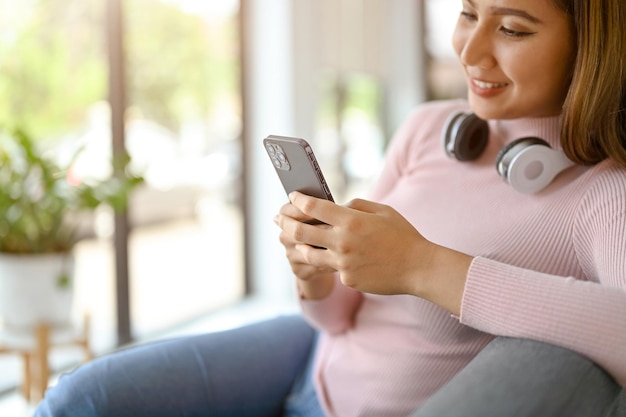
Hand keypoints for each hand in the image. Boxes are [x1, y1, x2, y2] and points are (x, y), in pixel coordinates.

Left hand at [275, 192, 472, 313]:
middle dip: (286, 223)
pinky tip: (330, 257)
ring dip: (298, 245)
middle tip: (279, 218)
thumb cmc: (402, 235)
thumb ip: (355, 206)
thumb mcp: (382, 210)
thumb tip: (336, 207)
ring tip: (294, 240)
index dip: (299, 200)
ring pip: (308, 253)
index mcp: (351, 220)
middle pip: (302, 231)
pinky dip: (330, 261)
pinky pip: (332, 268)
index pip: (314, 206)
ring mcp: (343, 263)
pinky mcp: (347, 279)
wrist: (418, 268)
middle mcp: (343, 242)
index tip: (293, 196)